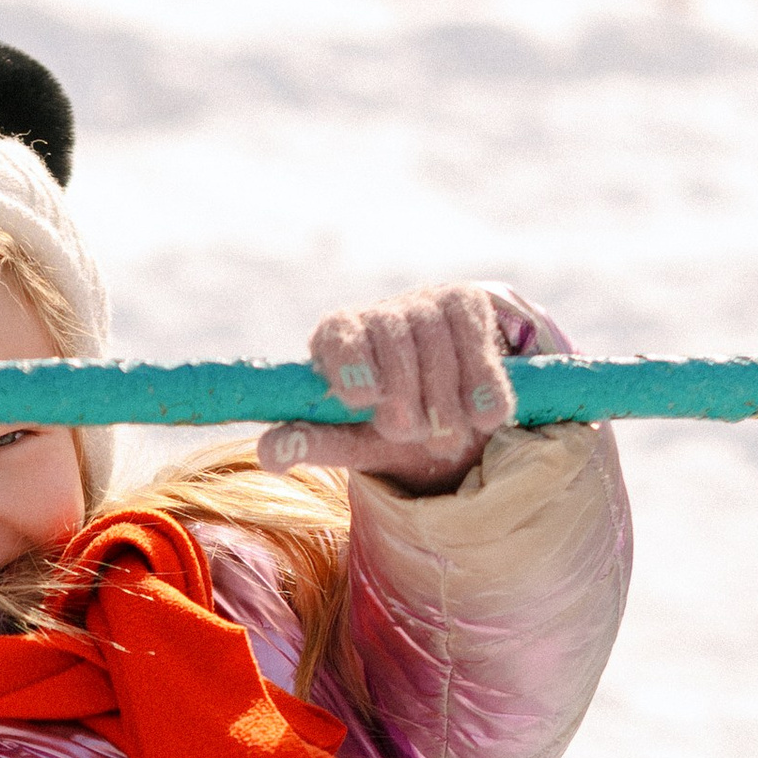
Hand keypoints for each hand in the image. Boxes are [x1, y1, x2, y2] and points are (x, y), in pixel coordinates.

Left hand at [257, 281, 560, 494]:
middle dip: (403, 388)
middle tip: (408, 432)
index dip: (349, 360)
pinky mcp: (466, 302)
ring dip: (444, 395)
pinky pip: (474, 336)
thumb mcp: (352, 438)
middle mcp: (379, 313)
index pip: (338, 333)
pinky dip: (483, 380)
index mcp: (338, 337)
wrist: (449, 410)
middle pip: (391, 335)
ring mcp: (424, 302)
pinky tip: (489, 418)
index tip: (361, 397)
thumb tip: (269, 455)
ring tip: (446, 438)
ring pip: (436, 337)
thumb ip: (313, 442)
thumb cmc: (388, 424)